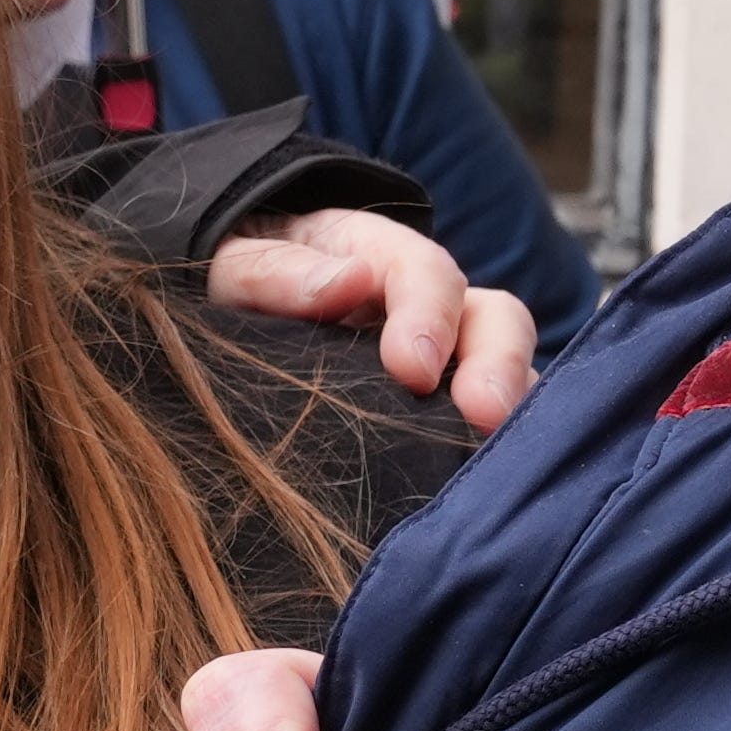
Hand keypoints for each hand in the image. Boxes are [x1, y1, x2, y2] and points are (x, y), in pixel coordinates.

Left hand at [207, 211, 535, 429]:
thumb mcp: (228, 266)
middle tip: (483, 413)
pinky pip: (487, 421)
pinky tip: (478, 476)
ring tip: (498, 451)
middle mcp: (422, 303)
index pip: (424, 270)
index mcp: (369, 254)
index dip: (429, 315)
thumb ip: (273, 271)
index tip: (413, 369)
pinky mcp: (439, 408)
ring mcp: (441, 356)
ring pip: (505, 369)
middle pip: (491, 316)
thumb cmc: (225, 284)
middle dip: (496, 362)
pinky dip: (495, 444)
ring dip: (511, 406)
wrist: (218, 315)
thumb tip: (349, 283)